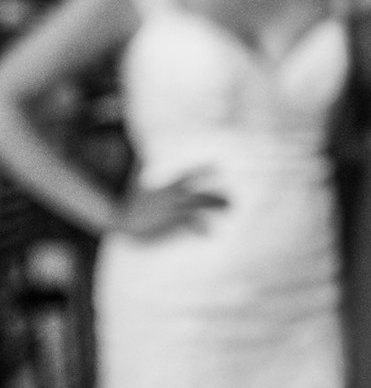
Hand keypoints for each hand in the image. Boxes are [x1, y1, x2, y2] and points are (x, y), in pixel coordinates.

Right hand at [112, 169, 226, 238]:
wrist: (120, 219)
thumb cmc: (132, 202)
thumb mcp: (138, 181)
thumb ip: (142, 166)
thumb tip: (141, 153)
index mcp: (167, 187)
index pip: (188, 175)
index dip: (203, 169)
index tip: (218, 166)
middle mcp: (173, 196)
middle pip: (200, 194)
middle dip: (216, 196)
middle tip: (233, 200)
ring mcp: (172, 209)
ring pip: (199, 205)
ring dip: (216, 205)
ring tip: (230, 208)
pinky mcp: (170, 222)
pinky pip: (189, 223)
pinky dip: (201, 228)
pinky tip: (211, 233)